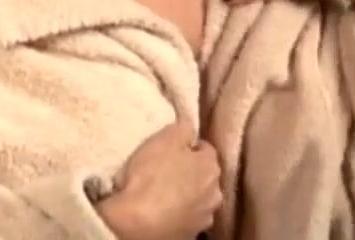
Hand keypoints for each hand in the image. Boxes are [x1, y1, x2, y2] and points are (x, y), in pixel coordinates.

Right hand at [96, 120, 221, 239]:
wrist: (138, 222)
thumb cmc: (150, 176)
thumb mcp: (164, 139)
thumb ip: (182, 128)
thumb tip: (189, 125)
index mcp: (211, 166)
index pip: (206, 148)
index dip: (188, 146)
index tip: (172, 148)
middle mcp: (215, 193)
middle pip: (204, 176)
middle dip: (190, 172)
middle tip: (165, 169)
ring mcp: (204, 217)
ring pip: (198, 199)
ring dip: (186, 195)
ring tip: (161, 193)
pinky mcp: (191, 235)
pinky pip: (186, 218)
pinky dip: (178, 214)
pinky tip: (161, 211)